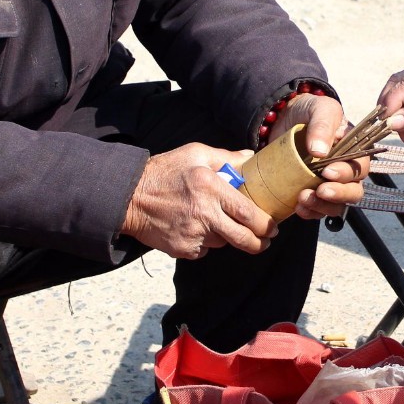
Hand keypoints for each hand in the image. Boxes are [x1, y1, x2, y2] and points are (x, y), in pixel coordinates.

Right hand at [121, 142, 275, 258]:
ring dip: (226, 237)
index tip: (273, 228)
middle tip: (264, 241)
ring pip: (223, 243)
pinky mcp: (183, 249)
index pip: (249, 213)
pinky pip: (205, 250)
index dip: (266, 225)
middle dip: (259, 243)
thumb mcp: (194, 154)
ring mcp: (193, 235)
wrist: (129, 198)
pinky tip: (196, 228)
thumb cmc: (164, 171)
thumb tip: (251, 158)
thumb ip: (226, 157)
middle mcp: (205, 214)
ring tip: (217, 222)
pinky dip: (206, 243)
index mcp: (212, 189)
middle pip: (243, 239)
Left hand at [271, 93, 368, 218]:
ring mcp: (329, 184)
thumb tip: (320, 152)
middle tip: (320, 191)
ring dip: (323, 206)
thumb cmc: (308, 111)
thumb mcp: (318, 108)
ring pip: (338, 205)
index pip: (360, 167)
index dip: (346, 173)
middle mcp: (346, 169)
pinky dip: (311, 212)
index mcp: (354, 149)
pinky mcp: (313, 193)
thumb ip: (322, 125)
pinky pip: (319, 211)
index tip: (327, 172)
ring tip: (303, 200)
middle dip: (339, 194)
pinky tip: (299, 208)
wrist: (282, 119)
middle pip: (354, 191)